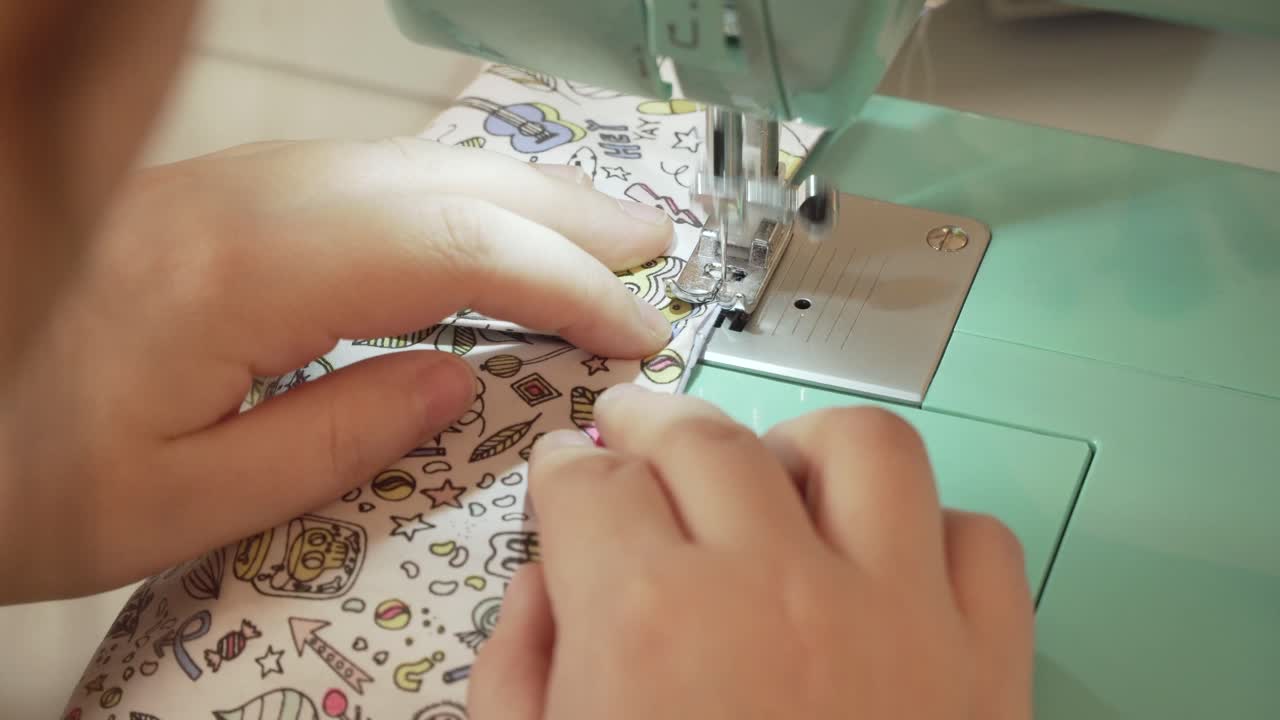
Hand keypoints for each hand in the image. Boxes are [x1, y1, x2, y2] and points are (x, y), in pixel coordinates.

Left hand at [0, 138, 672, 601]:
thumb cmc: (15, 478)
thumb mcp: (181, 502)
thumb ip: (336, 439)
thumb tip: (453, 382)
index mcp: (233, 278)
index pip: (449, 248)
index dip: (561, 279)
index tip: (631, 322)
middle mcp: (235, 205)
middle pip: (441, 177)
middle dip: (564, 208)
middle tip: (651, 243)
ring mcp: (223, 187)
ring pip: (407, 163)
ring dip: (516, 194)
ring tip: (595, 230)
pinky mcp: (215, 198)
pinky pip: (365, 179)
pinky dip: (451, 199)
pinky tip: (485, 227)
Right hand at [472, 389, 1033, 718]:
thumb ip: (519, 669)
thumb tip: (545, 582)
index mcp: (647, 626)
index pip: (589, 482)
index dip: (565, 470)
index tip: (568, 474)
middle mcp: (774, 595)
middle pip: (706, 436)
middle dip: (654, 422)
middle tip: (638, 434)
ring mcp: (896, 621)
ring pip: (864, 446)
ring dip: (803, 446)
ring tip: (773, 475)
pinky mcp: (988, 669)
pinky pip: (977, 542)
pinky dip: (931, 534)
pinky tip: (885, 564)